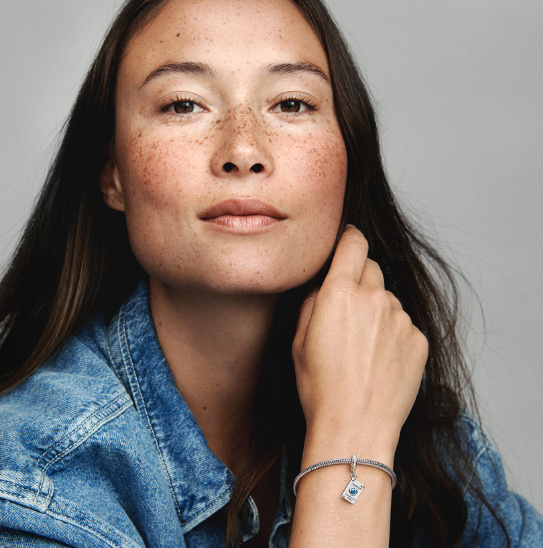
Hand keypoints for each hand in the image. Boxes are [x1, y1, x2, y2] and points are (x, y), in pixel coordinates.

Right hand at [292, 225, 427, 459]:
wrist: (356, 427)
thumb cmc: (319, 387)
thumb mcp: (298, 340)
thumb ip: (312, 301)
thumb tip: (323, 283)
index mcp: (340, 293)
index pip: (353, 243)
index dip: (350, 238)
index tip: (348, 241)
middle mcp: (375, 298)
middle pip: (371, 268)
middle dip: (359, 279)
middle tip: (347, 309)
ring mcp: (401, 319)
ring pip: (387, 298)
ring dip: (376, 310)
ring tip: (363, 346)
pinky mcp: (418, 340)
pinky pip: (404, 324)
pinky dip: (392, 333)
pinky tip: (380, 360)